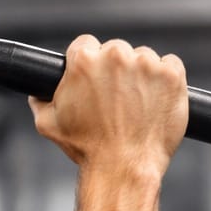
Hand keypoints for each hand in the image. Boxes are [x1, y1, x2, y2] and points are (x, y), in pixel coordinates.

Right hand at [29, 34, 187, 177]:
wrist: (123, 165)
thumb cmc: (87, 148)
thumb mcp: (48, 124)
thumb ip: (40, 101)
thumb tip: (38, 92)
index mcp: (83, 62)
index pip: (84, 44)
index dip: (86, 62)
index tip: (93, 76)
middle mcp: (115, 57)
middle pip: (115, 49)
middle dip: (114, 68)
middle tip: (114, 96)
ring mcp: (147, 65)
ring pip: (143, 57)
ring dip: (140, 74)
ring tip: (135, 103)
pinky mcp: (172, 75)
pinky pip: (170, 65)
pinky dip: (164, 79)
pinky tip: (154, 99)